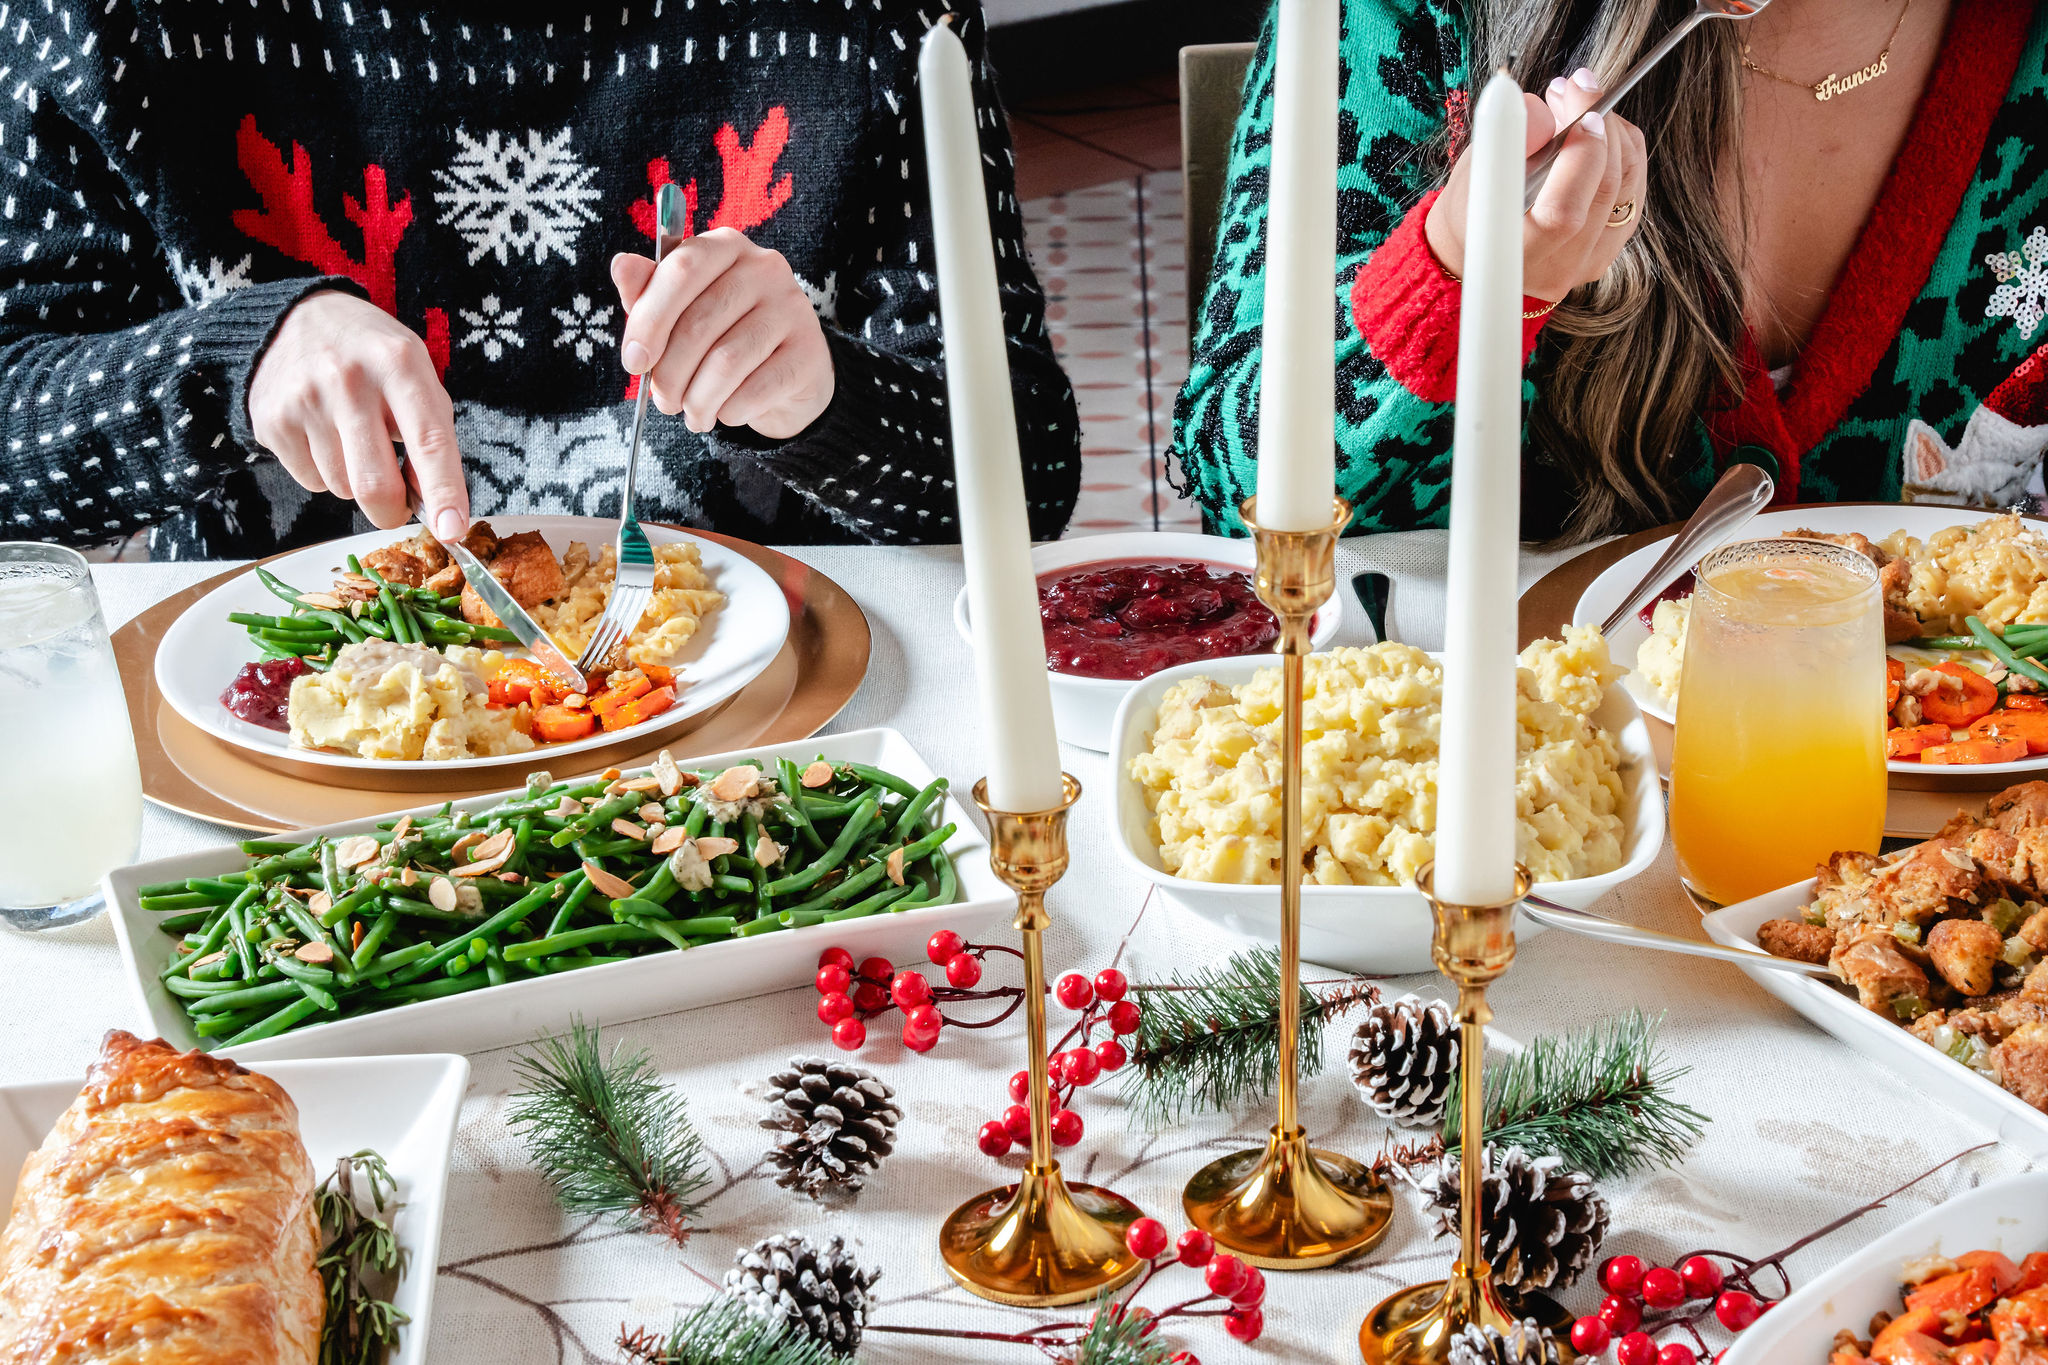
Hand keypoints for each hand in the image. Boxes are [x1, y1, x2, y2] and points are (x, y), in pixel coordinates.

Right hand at [248, 290, 466, 535]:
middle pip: (375, 484)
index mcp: (399, 364)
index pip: (429, 442)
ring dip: (356, 482)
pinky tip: (324, 436)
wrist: (296, 318)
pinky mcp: (271, 420)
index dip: (444, 493)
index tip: (451, 530)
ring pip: (342, 489)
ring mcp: (304, 400)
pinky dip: (325, 473)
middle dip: (392, 512)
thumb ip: (432, 437)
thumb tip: (434, 506)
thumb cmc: (373, 357)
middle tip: (397, 507)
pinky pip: (311, 482)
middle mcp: (349, 380)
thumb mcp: (416, 377)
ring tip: (354, 440)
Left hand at [610, 227, 834, 438]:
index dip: (649, 319)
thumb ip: (649, 292)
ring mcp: (792, 308)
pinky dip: (730, 410)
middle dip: (670, 374)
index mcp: (726, 246)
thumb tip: (621, 266)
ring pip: (726, 362)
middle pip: (700, 323)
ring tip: (692, 414)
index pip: (681, 269)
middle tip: (663, 401)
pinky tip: (725, 413)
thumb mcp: (682, 309)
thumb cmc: (725, 334)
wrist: (788, 373)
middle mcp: (764, 268)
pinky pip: (756, 390)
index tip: (634, 362)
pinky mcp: (809, 352)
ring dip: (698, 400)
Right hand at [1425, 68, 1648, 303]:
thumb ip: (1503, 143)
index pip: (1562, 212)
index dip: (1580, 156)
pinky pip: (1632, 193)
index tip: (1574, 107)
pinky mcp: (1606, 252)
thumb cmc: (1468, 215)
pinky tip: (1598, 130)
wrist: (1474, 260)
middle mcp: (1558, 268)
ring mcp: (1587, 264)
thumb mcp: (1469, 177)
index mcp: (1514, 255)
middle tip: (1576, 86)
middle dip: (1599, 123)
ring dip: (1612, 131)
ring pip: (1626, 185)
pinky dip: (1622, 151)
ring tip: (1581, 102)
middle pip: (1605, 189)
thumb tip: (1543, 108)